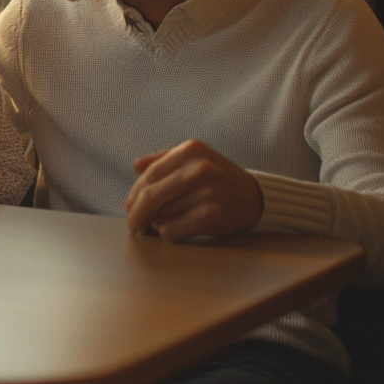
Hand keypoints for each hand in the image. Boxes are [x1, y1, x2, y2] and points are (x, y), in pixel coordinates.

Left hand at [122, 139, 262, 240]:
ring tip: (167, 221)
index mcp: (191, 150)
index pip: (150, 175)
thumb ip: (164, 159)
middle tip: (132, 224)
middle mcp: (199, 168)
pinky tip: (178, 229)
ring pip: (160, 215)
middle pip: (151, 196)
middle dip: (136, 213)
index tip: (128, 207)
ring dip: (157, 223)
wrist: (255, 198)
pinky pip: (172, 230)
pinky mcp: (212, 215)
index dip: (134, 194)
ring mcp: (207, 191)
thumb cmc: (218, 179)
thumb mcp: (195, 159)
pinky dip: (168, 233)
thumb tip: (136, 166)